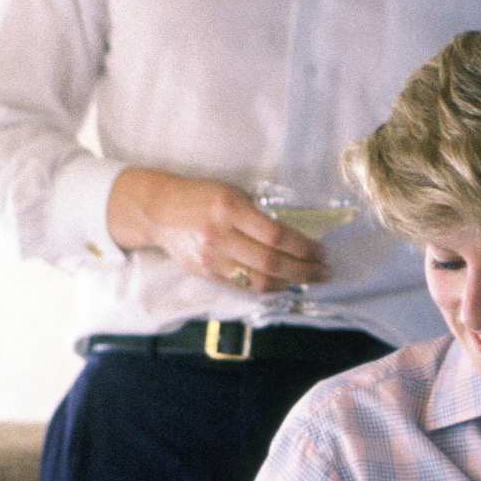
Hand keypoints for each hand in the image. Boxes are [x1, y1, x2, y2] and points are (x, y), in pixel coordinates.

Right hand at [106, 168, 326, 289]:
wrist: (156, 210)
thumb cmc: (199, 196)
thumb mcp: (231, 193)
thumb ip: (257, 214)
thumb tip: (293, 237)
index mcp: (231, 208)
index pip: (277, 235)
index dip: (304, 247)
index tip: (321, 251)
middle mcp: (221, 235)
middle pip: (271, 262)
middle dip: (304, 270)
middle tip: (324, 272)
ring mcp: (212, 258)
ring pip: (258, 280)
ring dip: (289, 283)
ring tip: (308, 280)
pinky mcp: (205, 273)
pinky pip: (242, 285)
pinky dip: (266, 287)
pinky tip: (282, 284)